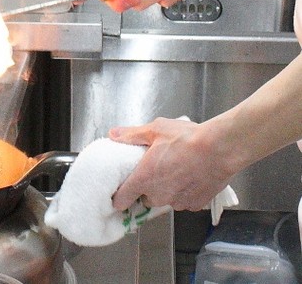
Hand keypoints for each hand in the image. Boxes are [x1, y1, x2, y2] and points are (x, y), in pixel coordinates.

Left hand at [109, 118, 233, 211]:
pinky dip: (185, 192)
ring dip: (167, 190)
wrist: (220, 148)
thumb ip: (131, 135)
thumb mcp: (154, 130)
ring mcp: (177, 202)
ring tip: (176, 170)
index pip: (122, 199)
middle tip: (155, 169)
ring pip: (165, 199)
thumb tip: (113, 135)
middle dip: (148, 187)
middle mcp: (158, 195)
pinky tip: (190, 176)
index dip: (120, 196)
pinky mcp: (195, 205)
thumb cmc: (186, 138)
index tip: (121, 192)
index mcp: (144, 179)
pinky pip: (184, 201)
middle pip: (145, 198)